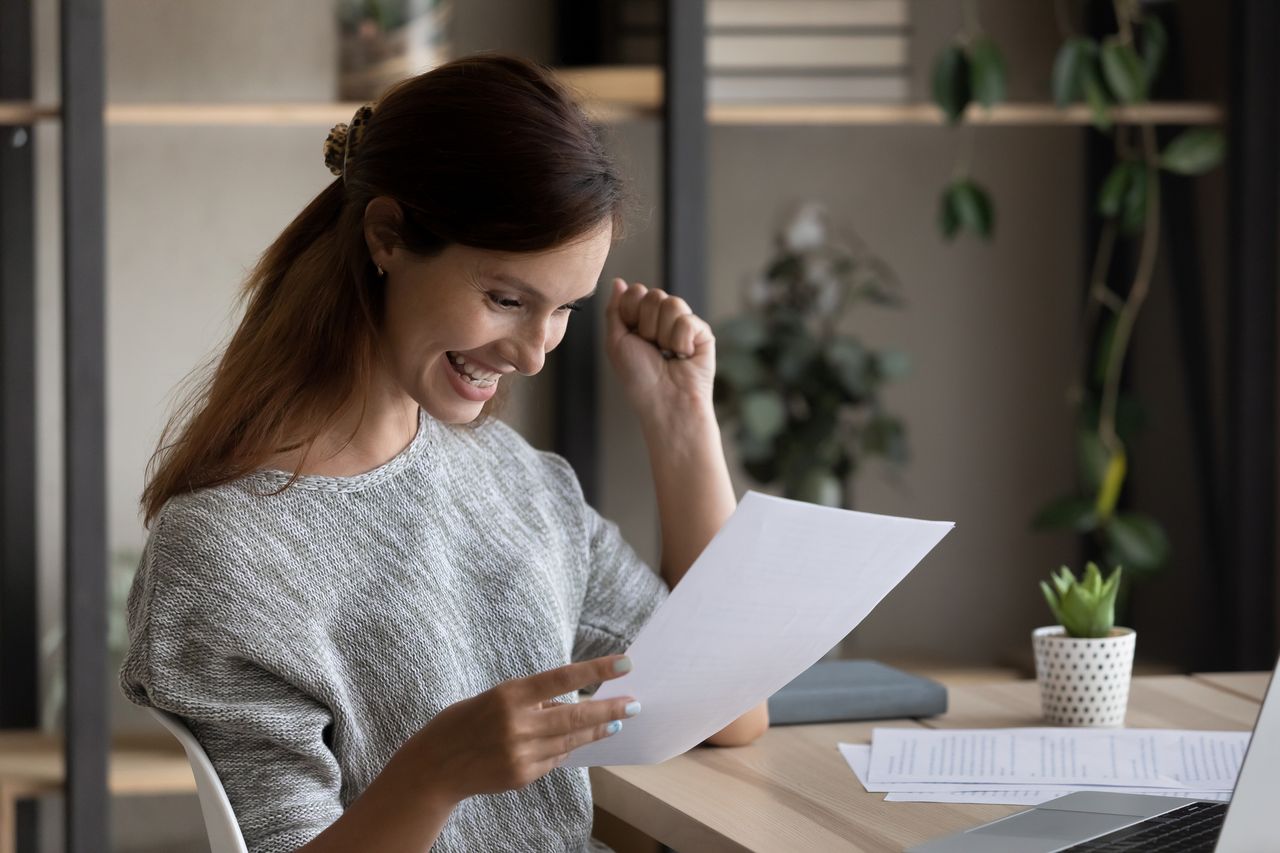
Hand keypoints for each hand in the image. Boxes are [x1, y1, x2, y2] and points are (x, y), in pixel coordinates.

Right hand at [404, 655, 638, 804]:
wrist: (434, 767)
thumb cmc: (464, 722)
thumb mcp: (495, 698)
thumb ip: (533, 700)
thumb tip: (571, 705)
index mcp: (509, 695)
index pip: (563, 678)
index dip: (596, 670)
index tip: (625, 663)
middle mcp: (518, 724)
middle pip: (576, 716)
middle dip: (610, 709)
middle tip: (635, 704)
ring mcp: (521, 754)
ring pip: (571, 741)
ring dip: (595, 730)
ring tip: (615, 722)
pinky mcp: (522, 776)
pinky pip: (554, 760)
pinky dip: (562, 749)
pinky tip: (566, 743)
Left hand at [605, 278, 715, 420]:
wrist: (664, 401)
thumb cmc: (638, 378)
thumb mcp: (616, 342)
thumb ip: (615, 310)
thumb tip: (618, 282)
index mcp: (641, 321)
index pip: (636, 292)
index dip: (630, 312)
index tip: (632, 335)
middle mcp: (663, 321)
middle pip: (654, 295)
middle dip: (646, 325)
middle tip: (651, 348)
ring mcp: (684, 326)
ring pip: (672, 303)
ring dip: (663, 334)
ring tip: (667, 353)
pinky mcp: (703, 334)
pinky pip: (688, 320)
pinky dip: (681, 342)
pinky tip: (684, 356)